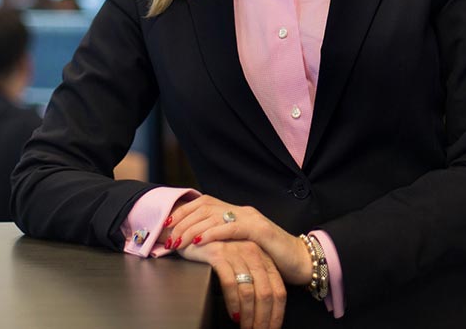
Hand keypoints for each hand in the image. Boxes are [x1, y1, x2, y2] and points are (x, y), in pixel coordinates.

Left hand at [169, 195, 311, 285]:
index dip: (182, 211)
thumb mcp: (240, 246)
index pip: (203, 203)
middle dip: (182, 221)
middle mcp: (242, 211)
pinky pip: (232, 227)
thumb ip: (222, 241)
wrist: (300, 261)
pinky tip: (201, 241)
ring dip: (192, 229)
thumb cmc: (269, 257)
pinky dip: (214, 233)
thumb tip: (193, 245)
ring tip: (179, 241)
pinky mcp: (260, 230)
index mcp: (236, 212)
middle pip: (204, 207)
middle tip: (168, 236)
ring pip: (214, 215)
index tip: (166, 224)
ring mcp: (252, 218)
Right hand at [178, 240, 285, 328]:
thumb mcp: (244, 263)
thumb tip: (262, 311)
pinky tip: (233, 314)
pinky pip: (230, 283)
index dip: (277, 313)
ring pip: (249, 291)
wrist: (196, 229)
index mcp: (264, 257)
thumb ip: (255, 280)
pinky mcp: (219, 253)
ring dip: (248, 315)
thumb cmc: (221, 250)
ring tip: (245, 328)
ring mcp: (237, 252)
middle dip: (263, 318)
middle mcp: (254, 253)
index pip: (278, 290)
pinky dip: (233, 302)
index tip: (272, 328)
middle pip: (266, 293)